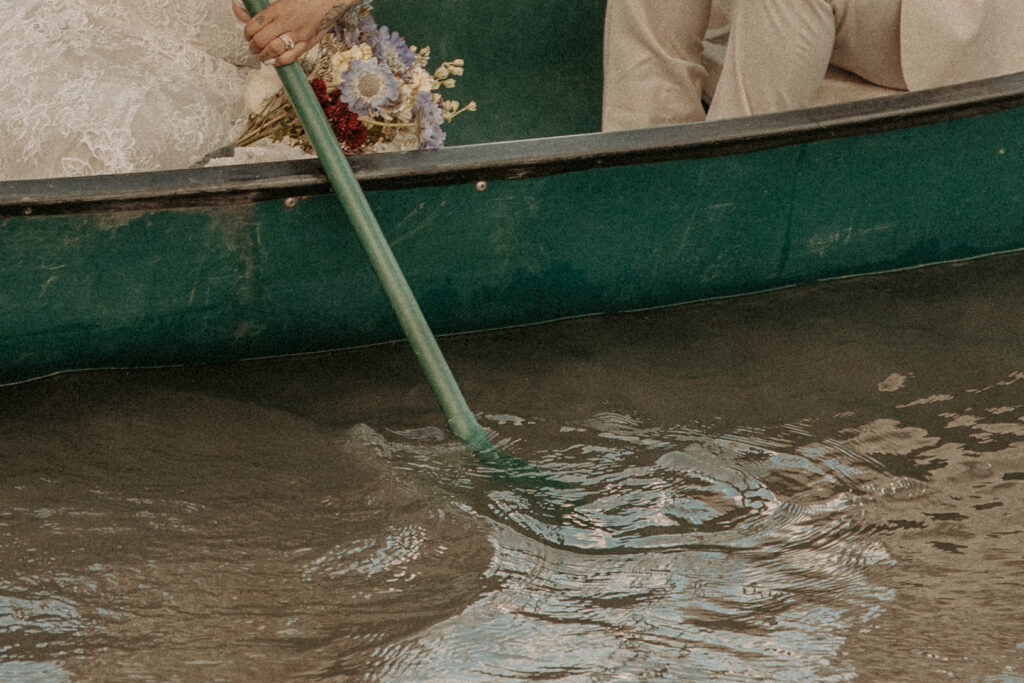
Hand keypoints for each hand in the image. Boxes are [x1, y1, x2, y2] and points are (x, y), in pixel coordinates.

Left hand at [232, 0, 358, 65]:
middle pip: (261, 40)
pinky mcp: (306, 44)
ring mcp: (297, 34)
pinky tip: (274, 60)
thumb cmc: (301, 2)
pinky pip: (288, 58)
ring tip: (262, 55)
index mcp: (277, 9)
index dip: (247, 34)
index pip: (253, 26)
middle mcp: (286, 22)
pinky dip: (278, 62)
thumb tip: (235, 8)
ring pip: (273, 50)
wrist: (328, 3)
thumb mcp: (279, 3)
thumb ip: (258, 11)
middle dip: (253, 47)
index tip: (248, 36)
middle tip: (253, 47)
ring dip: (263, 56)